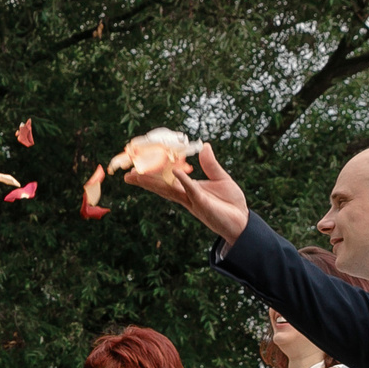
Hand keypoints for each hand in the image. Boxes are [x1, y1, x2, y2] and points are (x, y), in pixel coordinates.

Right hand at [121, 138, 250, 244]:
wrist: (242, 222)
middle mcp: (186, 196)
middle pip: (161, 187)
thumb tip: (204, 146)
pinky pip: (191, 190)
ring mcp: (193, 200)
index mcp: (188, 189)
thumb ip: (210, 164)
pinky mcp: (203, 204)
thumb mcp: (221, 178)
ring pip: (169, 190)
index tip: (138, 166)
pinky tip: (174, 173)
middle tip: (126, 176)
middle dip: (143, 181)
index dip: (153, 173)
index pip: (167, 180)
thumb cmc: (231, 202)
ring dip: (153, 182)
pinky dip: (183, 181)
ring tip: (137, 176)